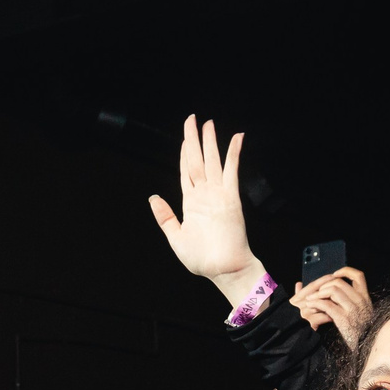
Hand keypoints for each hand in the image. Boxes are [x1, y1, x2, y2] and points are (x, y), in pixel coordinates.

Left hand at [147, 118, 265, 308]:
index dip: (184, 154)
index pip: (186, 172)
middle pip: (197, 160)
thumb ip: (165, 216)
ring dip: (209, 142)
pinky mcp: (230, 198)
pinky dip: (233, 154)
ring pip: (212, 161)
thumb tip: (153, 198)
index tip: (185, 139)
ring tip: (208, 123)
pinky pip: (232, 171)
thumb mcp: (176, 237)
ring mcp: (218, 194)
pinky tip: (236, 139)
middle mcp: (205, 195)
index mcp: (191, 203)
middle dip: (194, 140)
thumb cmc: (203, 259)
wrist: (223, 270)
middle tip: (192, 120)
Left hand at [289, 266, 370, 349]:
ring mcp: (353, 309)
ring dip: (318, 293)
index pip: (358, 276)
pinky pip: (327, 304)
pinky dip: (316, 303)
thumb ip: (352, 300)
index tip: (335, 274)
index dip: (345, 271)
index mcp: (365, 298)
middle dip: (324, 285)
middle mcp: (361, 301)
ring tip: (311, 299)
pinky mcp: (344, 318)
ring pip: (333, 290)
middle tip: (316, 292)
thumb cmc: (360, 331)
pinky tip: (311, 305)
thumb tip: (337, 289)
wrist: (364, 348)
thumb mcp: (362, 313)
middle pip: (339, 282)